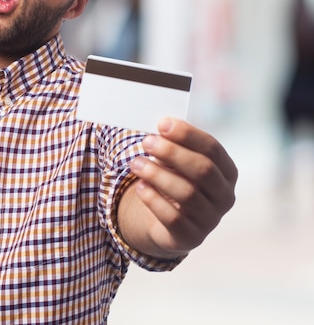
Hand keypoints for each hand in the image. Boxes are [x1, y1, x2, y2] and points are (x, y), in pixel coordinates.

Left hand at [121, 117, 237, 258]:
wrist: (168, 220)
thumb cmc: (174, 180)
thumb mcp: (176, 162)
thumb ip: (173, 146)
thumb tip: (159, 130)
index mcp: (226, 172)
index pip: (212, 149)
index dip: (188, 134)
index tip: (162, 124)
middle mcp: (225, 196)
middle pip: (203, 169)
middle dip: (172, 152)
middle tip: (146, 142)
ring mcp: (211, 219)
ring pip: (187, 194)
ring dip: (157, 175)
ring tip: (136, 164)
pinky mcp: (191, 237)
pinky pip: (173, 218)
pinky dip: (154, 200)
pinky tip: (140, 187)